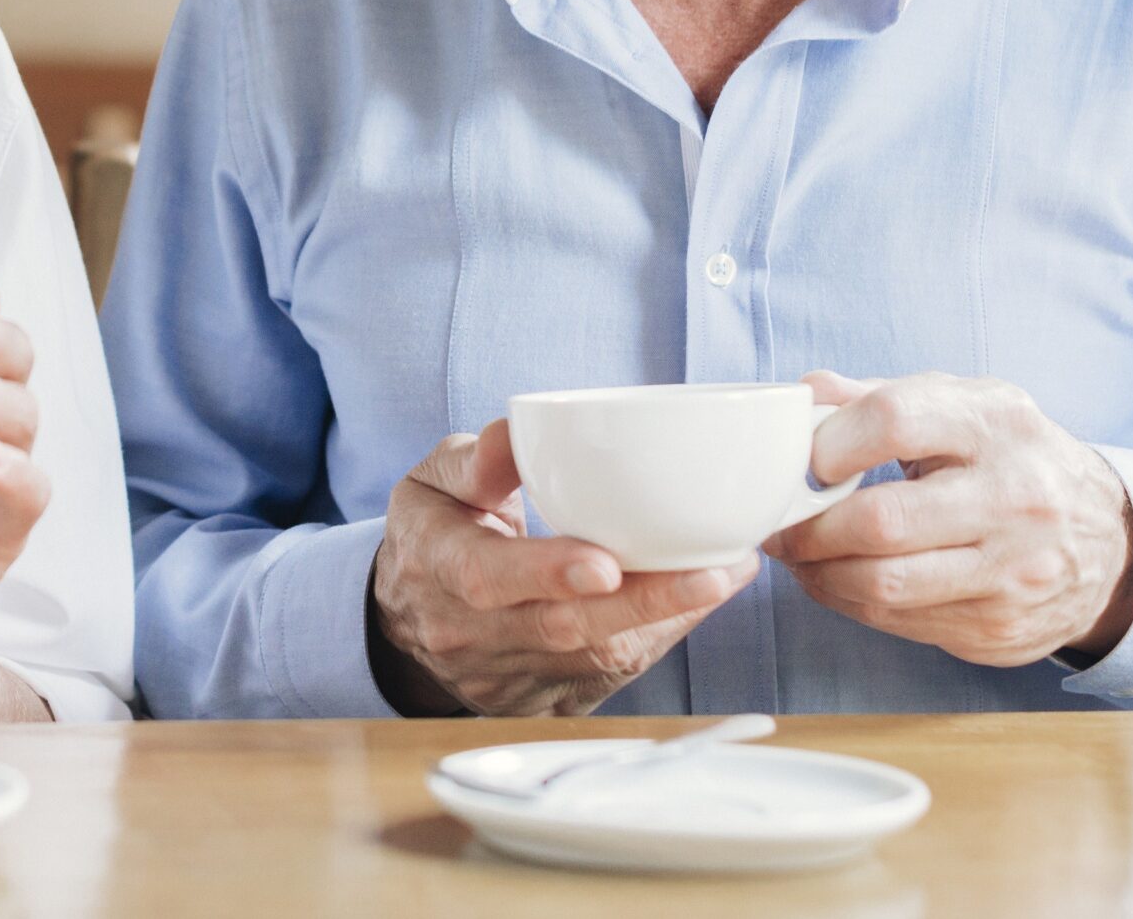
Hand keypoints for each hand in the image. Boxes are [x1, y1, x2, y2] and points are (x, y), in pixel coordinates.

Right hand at [370, 420, 758, 715]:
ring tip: (726, 575)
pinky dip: (656, 640)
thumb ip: (476, 459)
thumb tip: (519, 431)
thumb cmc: (433, 533)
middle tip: (713, 573)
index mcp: (439, 567)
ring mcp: (507, 676)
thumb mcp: (431, 482)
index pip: (489, 578)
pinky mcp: (541, 701)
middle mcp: (471, 633)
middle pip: (561, 629)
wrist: (407, 618)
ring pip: (596, 660)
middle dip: (643, 603)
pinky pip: (608, 680)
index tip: (607, 562)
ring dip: (666, 621)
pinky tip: (696, 604)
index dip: (548, 573)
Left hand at [767, 372, 1132, 666]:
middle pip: (883, 521)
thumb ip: (877, 397)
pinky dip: (852, 604)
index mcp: (997, 424)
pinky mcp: (1002, 629)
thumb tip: (802, 396)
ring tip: (798, 556)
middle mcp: (1016, 498)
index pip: (894, 421)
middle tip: (778, 524)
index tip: (804, 461)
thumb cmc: (1010, 460)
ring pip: (885, 585)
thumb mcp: (963, 406)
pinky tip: (839, 581)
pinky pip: (902, 623)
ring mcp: (1014, 572)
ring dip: (819, 574)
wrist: (1109, 539)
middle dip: (809, 528)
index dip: (830, 442)